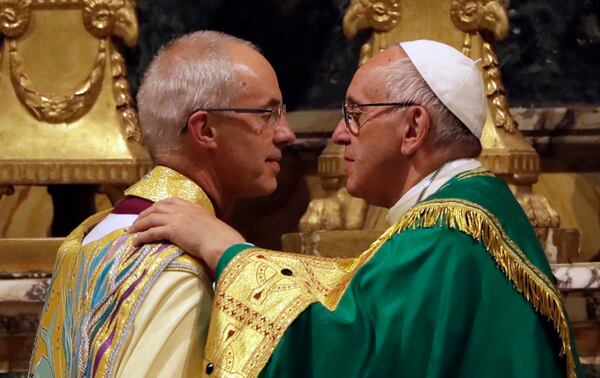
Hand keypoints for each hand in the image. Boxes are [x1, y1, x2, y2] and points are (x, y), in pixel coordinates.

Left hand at [129, 198, 245, 271]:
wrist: (221, 241)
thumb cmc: (219, 237)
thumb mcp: (209, 224)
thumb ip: (200, 223)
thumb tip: (198, 231)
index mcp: (191, 206)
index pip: (169, 201)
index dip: (157, 206)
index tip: (150, 211)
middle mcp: (182, 209)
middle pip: (156, 208)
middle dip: (144, 214)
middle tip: (135, 222)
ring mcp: (176, 218)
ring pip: (151, 219)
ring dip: (138, 225)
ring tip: (131, 232)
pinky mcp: (172, 230)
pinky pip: (152, 232)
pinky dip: (141, 237)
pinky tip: (135, 242)